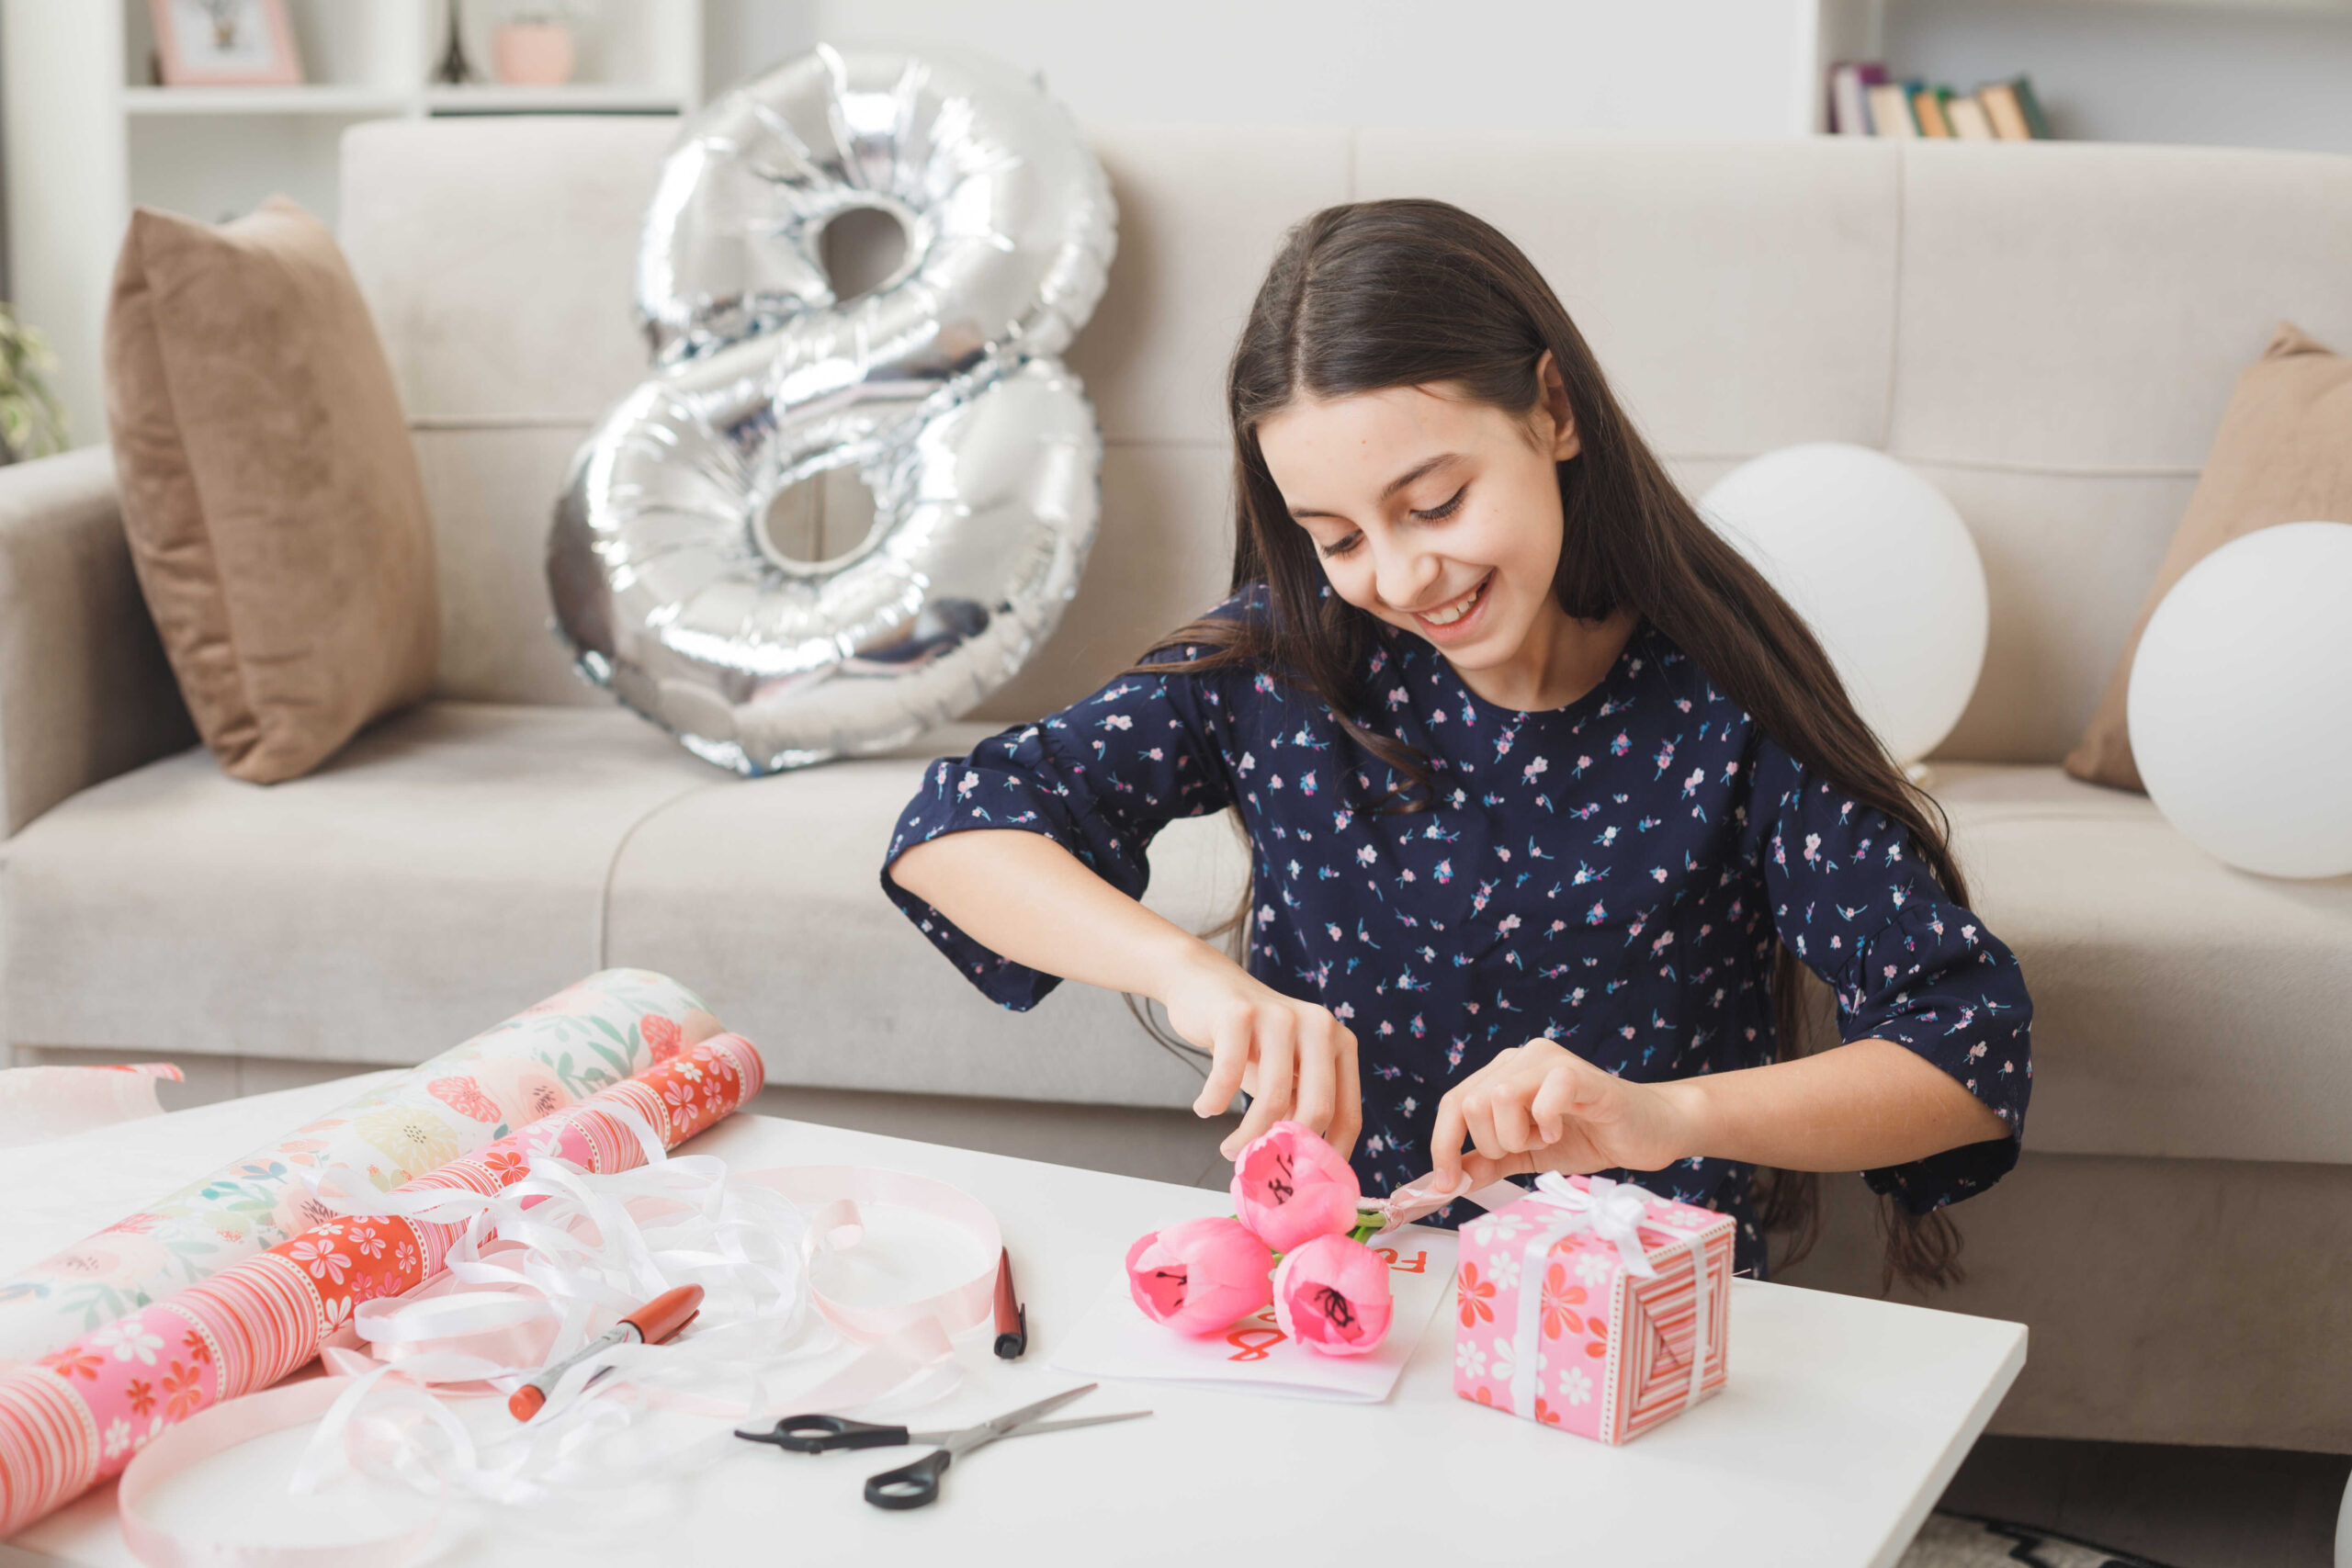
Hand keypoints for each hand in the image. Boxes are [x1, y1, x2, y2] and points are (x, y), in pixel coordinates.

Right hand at [1160, 947, 1361, 1159]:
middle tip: (1260, 1168)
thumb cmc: (1249, 1040)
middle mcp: (1320, 1026)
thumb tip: (1303, 1171)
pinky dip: (1214, 1100)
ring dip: (1246, 1136)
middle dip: (1286, 1150)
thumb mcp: (1285, 1074)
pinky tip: (1204, 1108)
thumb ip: (1300, 1110)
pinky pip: (1229, 1074)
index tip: (1305, 1185)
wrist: (1204, 984)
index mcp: (1340, 1044)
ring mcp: (1280, 1016)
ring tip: (1229, 1150)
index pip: (1348, 1114)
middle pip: (1317, 1109)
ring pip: (1273, 1099)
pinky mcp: (1239, 1013)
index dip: (1328, 1157)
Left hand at [1428, 1038, 1703, 1188]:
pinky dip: (1545, 1123)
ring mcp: (1549, 1061)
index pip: (1452, 1103)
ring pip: (1498, 1097)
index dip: (1443, 1146)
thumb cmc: (1589, 1137)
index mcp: (1502, 1074)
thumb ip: (1488, 1163)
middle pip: (1470, 1104)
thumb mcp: (1528, 1156)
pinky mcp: (1579, 1075)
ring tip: (1545, 1139)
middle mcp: (1520, 1059)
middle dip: (1492, 1144)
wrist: (1648, 1131)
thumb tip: (1446, 1181)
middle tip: (1526, 1149)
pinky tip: (1560, 1131)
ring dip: (1516, 1136)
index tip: (1447, 1184)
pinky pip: (1544, 1094)